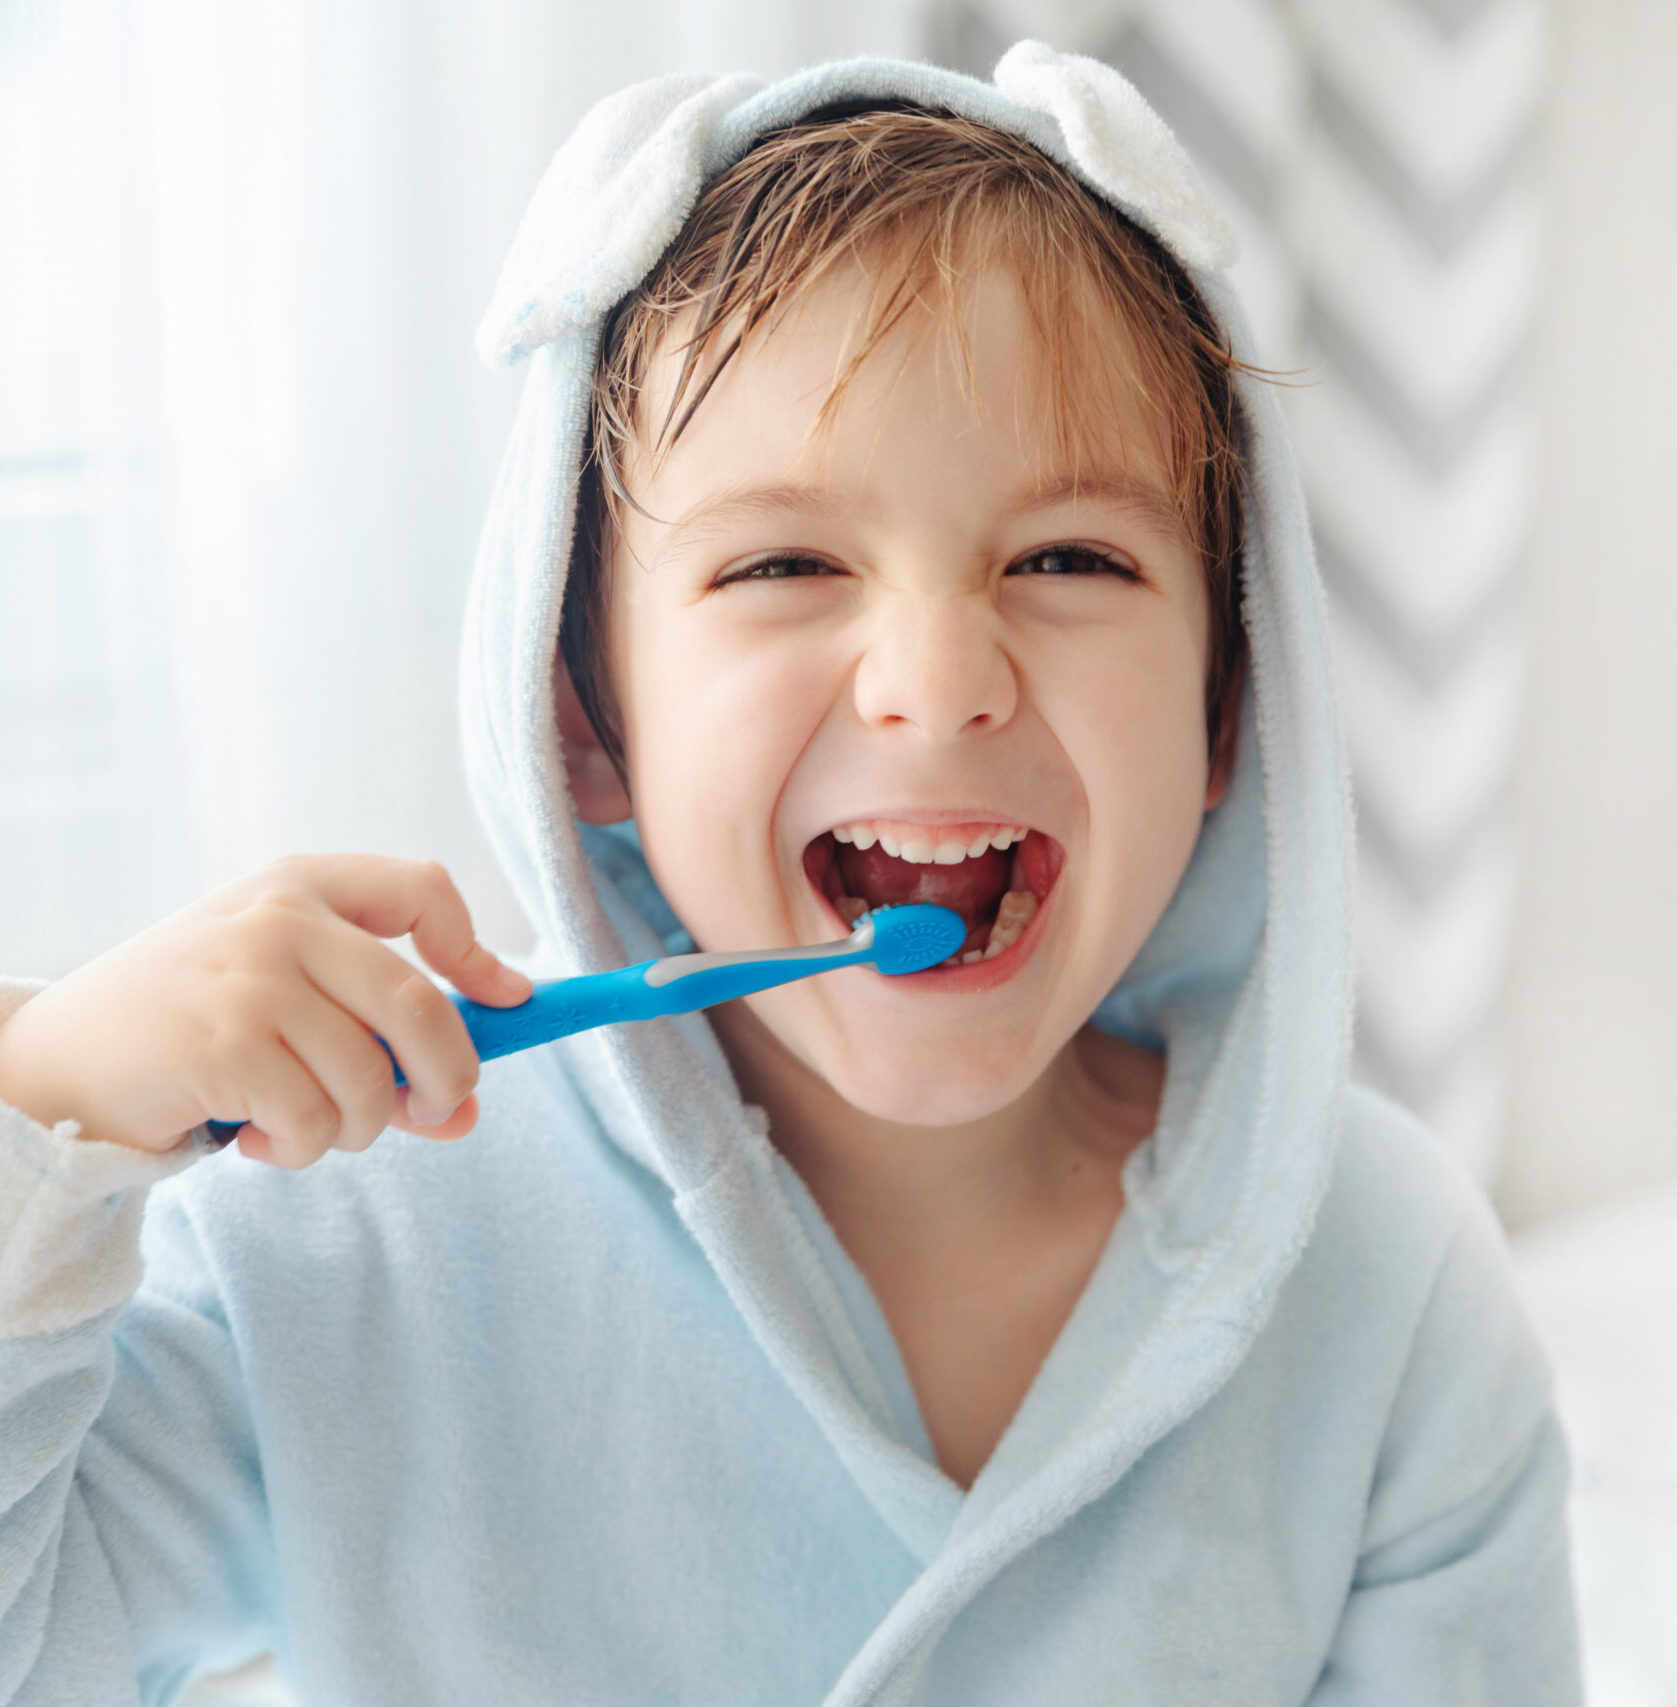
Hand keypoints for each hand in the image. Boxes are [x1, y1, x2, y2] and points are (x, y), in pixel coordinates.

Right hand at [0, 855, 532, 1166]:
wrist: (52, 1065)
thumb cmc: (188, 1033)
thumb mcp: (286, 1010)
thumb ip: (377, 1045)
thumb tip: (466, 1112)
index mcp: (300, 885)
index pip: (422, 888)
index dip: (475, 950)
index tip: (506, 999)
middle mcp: (281, 918)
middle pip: (419, 1003)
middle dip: (449, 1075)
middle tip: (435, 1112)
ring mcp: (252, 976)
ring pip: (369, 1080)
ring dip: (354, 1131)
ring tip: (301, 1128)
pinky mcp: (226, 1042)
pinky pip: (316, 1121)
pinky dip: (299, 1150)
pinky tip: (255, 1138)